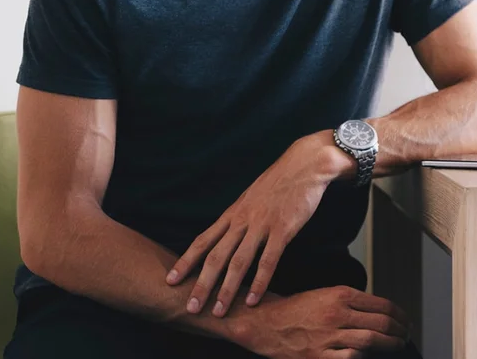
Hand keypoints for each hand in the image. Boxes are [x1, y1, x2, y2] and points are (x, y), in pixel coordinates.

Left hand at [167, 132, 349, 316]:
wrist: (305, 164)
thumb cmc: (281, 181)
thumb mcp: (252, 197)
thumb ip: (241, 216)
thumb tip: (230, 233)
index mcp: (233, 214)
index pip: (202, 241)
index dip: (185, 262)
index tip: (171, 280)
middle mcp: (242, 221)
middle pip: (215, 257)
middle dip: (201, 284)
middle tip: (191, 308)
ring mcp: (262, 225)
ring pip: (238, 262)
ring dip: (226, 289)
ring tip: (219, 311)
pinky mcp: (283, 229)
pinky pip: (268, 260)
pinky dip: (259, 282)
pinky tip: (253, 299)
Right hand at [230, 286, 408, 358]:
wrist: (265, 322)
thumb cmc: (295, 309)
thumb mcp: (326, 294)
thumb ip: (352, 302)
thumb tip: (380, 312)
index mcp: (340, 294)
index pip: (382, 305)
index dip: (400, 315)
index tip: (405, 320)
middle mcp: (337, 314)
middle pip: (381, 323)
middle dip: (399, 330)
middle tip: (405, 334)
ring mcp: (328, 336)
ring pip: (370, 340)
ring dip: (389, 344)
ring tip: (396, 344)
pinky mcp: (319, 356)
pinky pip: (351, 357)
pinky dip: (363, 356)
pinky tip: (368, 355)